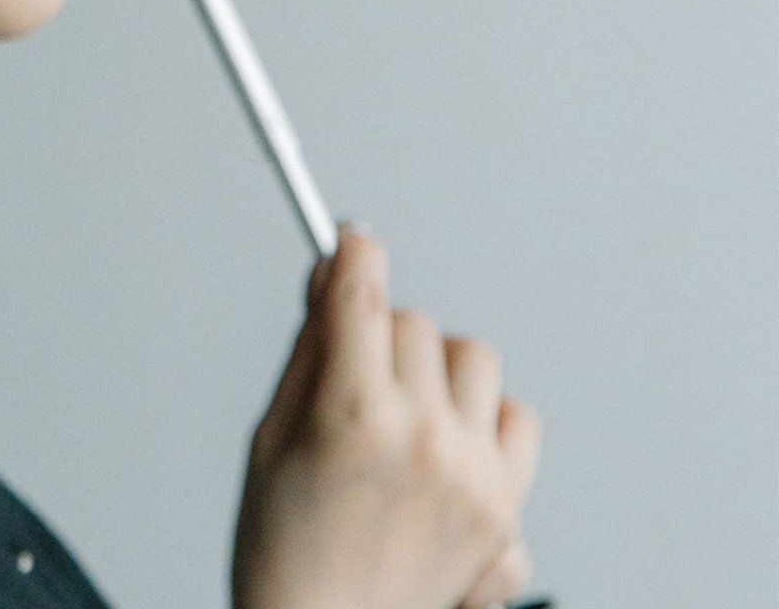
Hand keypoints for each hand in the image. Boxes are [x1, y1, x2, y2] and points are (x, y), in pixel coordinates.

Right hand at [230, 222, 541, 608]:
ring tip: (406, 415)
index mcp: (356, 414)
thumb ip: (311, 349)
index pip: (363, 291)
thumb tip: (333, 278)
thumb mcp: (274, 435)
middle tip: (356, 376)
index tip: (351, 243)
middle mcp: (426, 438)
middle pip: (416, 321)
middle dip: (382, 335)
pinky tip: (447, 449)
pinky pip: (517, 420)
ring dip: (438, 372)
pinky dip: (486, 423)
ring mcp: (476, 476)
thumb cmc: (286, 549)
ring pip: (474, 358)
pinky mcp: (508, 510)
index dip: (353, 253)